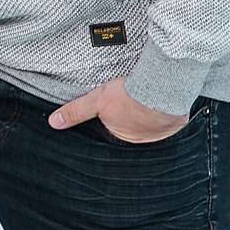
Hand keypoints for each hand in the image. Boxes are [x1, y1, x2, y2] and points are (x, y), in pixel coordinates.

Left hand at [48, 76, 188, 142]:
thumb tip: (54, 123)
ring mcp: (161, 133)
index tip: (114, 112)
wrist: (162, 88)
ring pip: (150, 126)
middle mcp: (142, 141)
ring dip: (147, 116)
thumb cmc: (129, 96)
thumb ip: (76, 112)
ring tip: (143, 103)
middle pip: (131, 130)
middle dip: (129, 120)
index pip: (113, 133)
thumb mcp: (97, 101)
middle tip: (128, 106)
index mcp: (122, 138)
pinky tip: (160, 103)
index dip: (112, 122)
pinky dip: (163, 113)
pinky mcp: (175, 123)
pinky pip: (168, 120)